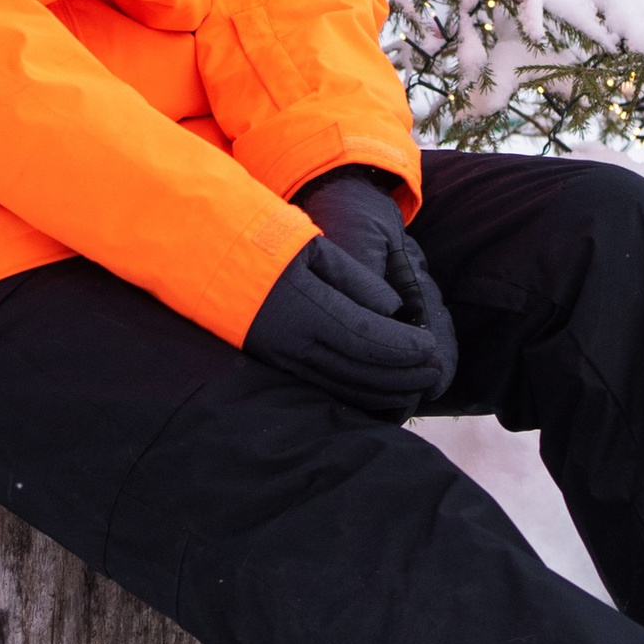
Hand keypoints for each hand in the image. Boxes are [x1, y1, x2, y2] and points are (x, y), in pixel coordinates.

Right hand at [244, 235, 453, 414]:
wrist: (209, 260)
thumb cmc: (266, 245)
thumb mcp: (313, 248)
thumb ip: (355, 279)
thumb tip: (392, 309)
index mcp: (304, 307)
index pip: (365, 336)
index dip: (401, 347)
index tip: (430, 347)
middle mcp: (293, 341)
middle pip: (359, 370)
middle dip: (402, 375)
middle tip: (435, 372)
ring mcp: (283, 359)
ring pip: (343, 388)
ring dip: (386, 391)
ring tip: (417, 386)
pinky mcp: (278, 367)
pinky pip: (326, 390)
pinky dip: (359, 398)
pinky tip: (382, 396)